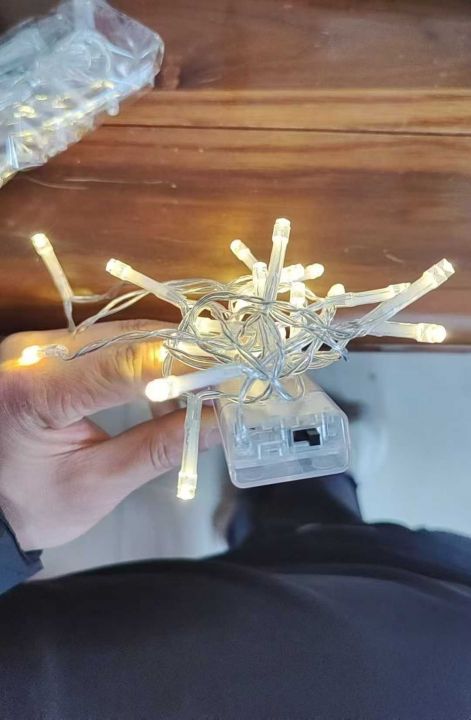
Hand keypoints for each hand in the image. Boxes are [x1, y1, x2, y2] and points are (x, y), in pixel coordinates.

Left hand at [0, 321, 218, 550]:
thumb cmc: (32, 505)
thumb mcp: (98, 484)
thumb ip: (159, 447)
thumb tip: (220, 420)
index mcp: (35, 391)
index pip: (121, 360)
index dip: (182, 363)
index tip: (228, 374)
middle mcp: (32, 353)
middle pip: (125, 337)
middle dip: (183, 356)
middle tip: (226, 379)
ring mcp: (39, 345)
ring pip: (122, 333)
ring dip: (169, 355)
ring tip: (201, 389)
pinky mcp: (49, 348)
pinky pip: (110, 341)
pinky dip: (147, 358)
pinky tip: (167, 384)